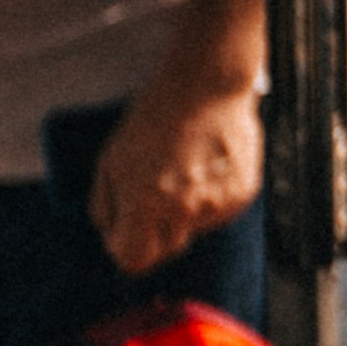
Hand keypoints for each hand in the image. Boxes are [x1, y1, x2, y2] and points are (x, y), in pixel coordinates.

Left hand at [89, 71, 262, 277]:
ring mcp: (216, 204)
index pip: (133, 260)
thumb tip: (111, 236)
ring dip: (185, 211)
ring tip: (185, 167)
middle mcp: (182, 210)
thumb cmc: (154, 117)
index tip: (126, 233)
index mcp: (144, 203)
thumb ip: (105, 205)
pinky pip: (219, 213)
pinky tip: (206, 164)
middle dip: (154, 232)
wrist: (206, 84)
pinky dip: (211, 197)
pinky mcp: (241, 195)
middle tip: (155, 194)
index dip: (126, 247)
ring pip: (193, 230)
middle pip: (165, 251)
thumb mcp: (111, 158)